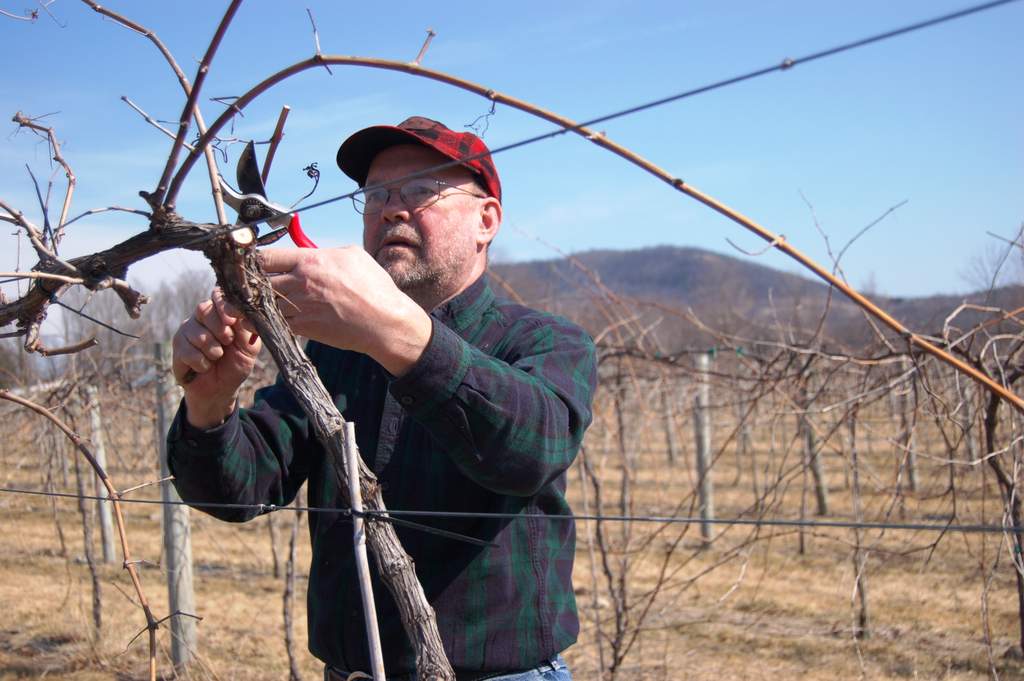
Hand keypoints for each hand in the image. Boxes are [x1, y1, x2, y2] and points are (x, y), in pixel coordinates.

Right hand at [172, 288, 261, 427]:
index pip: (217, 295)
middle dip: (220, 329)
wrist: (222, 388)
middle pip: (203, 309)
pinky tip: (205, 367)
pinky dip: (202, 363)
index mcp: (220, 311)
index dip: (223, 306)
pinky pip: (188, 352)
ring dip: (213, 350)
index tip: (232, 321)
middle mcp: (201, 316)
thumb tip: (241, 314)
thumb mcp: (249, 345)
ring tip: (217, 357)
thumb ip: (247, 326)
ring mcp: (187, 330)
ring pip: (196, 333)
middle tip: (228, 342)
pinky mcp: (177, 347)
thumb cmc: (236, 362)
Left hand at [259, 246, 431, 375]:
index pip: (266, 257)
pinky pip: (272, 323)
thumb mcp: (352, 255)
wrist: (384, 322)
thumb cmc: (374, 287)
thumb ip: (325, 250)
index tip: (250, 263)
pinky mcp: (303, 328)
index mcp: (311, 261)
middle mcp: (301, 283)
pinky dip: (263, 322)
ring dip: (253, 303)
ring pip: (261, 303)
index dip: (253, 259)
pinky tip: (261, 320)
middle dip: (249, 283)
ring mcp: (300, 307)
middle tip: (244, 284)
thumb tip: (310, 248)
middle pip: (257, 280)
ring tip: (249, 302)